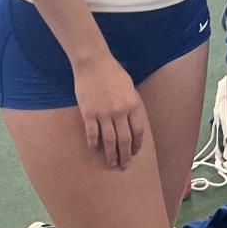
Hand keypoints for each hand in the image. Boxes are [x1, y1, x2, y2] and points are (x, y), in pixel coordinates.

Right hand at [72, 54, 145, 168]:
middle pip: (125, 140)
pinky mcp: (88, 113)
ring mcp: (104, 113)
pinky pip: (92, 134)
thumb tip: (132, 122)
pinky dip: (93, 143)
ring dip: (111, 154)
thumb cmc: (112, 73)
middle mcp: (120, 111)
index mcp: (133, 105)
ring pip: (109, 141)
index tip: (135, 153)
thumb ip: (132, 105)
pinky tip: (94, 149)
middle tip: (124, 165)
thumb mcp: (129, 88)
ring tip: (112, 163)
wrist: (93, 62)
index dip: (137, 145)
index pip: (138, 132)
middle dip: (125, 155)